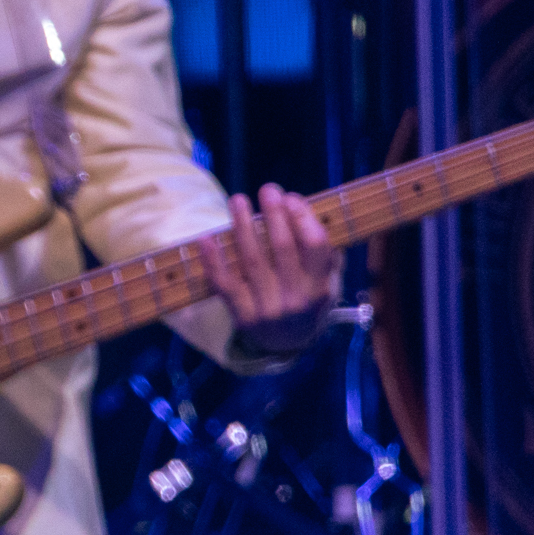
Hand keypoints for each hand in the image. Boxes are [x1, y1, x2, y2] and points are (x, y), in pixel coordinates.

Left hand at [195, 185, 336, 355]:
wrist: (287, 345)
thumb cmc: (306, 300)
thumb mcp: (326, 282)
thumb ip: (325, 254)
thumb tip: (309, 213)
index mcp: (320, 287)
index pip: (315, 245)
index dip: (303, 218)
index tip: (291, 198)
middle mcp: (296, 300)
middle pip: (283, 248)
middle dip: (274, 214)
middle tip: (268, 189)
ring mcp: (267, 310)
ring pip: (252, 260)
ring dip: (243, 226)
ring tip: (238, 200)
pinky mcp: (242, 317)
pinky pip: (225, 285)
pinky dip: (214, 261)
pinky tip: (206, 239)